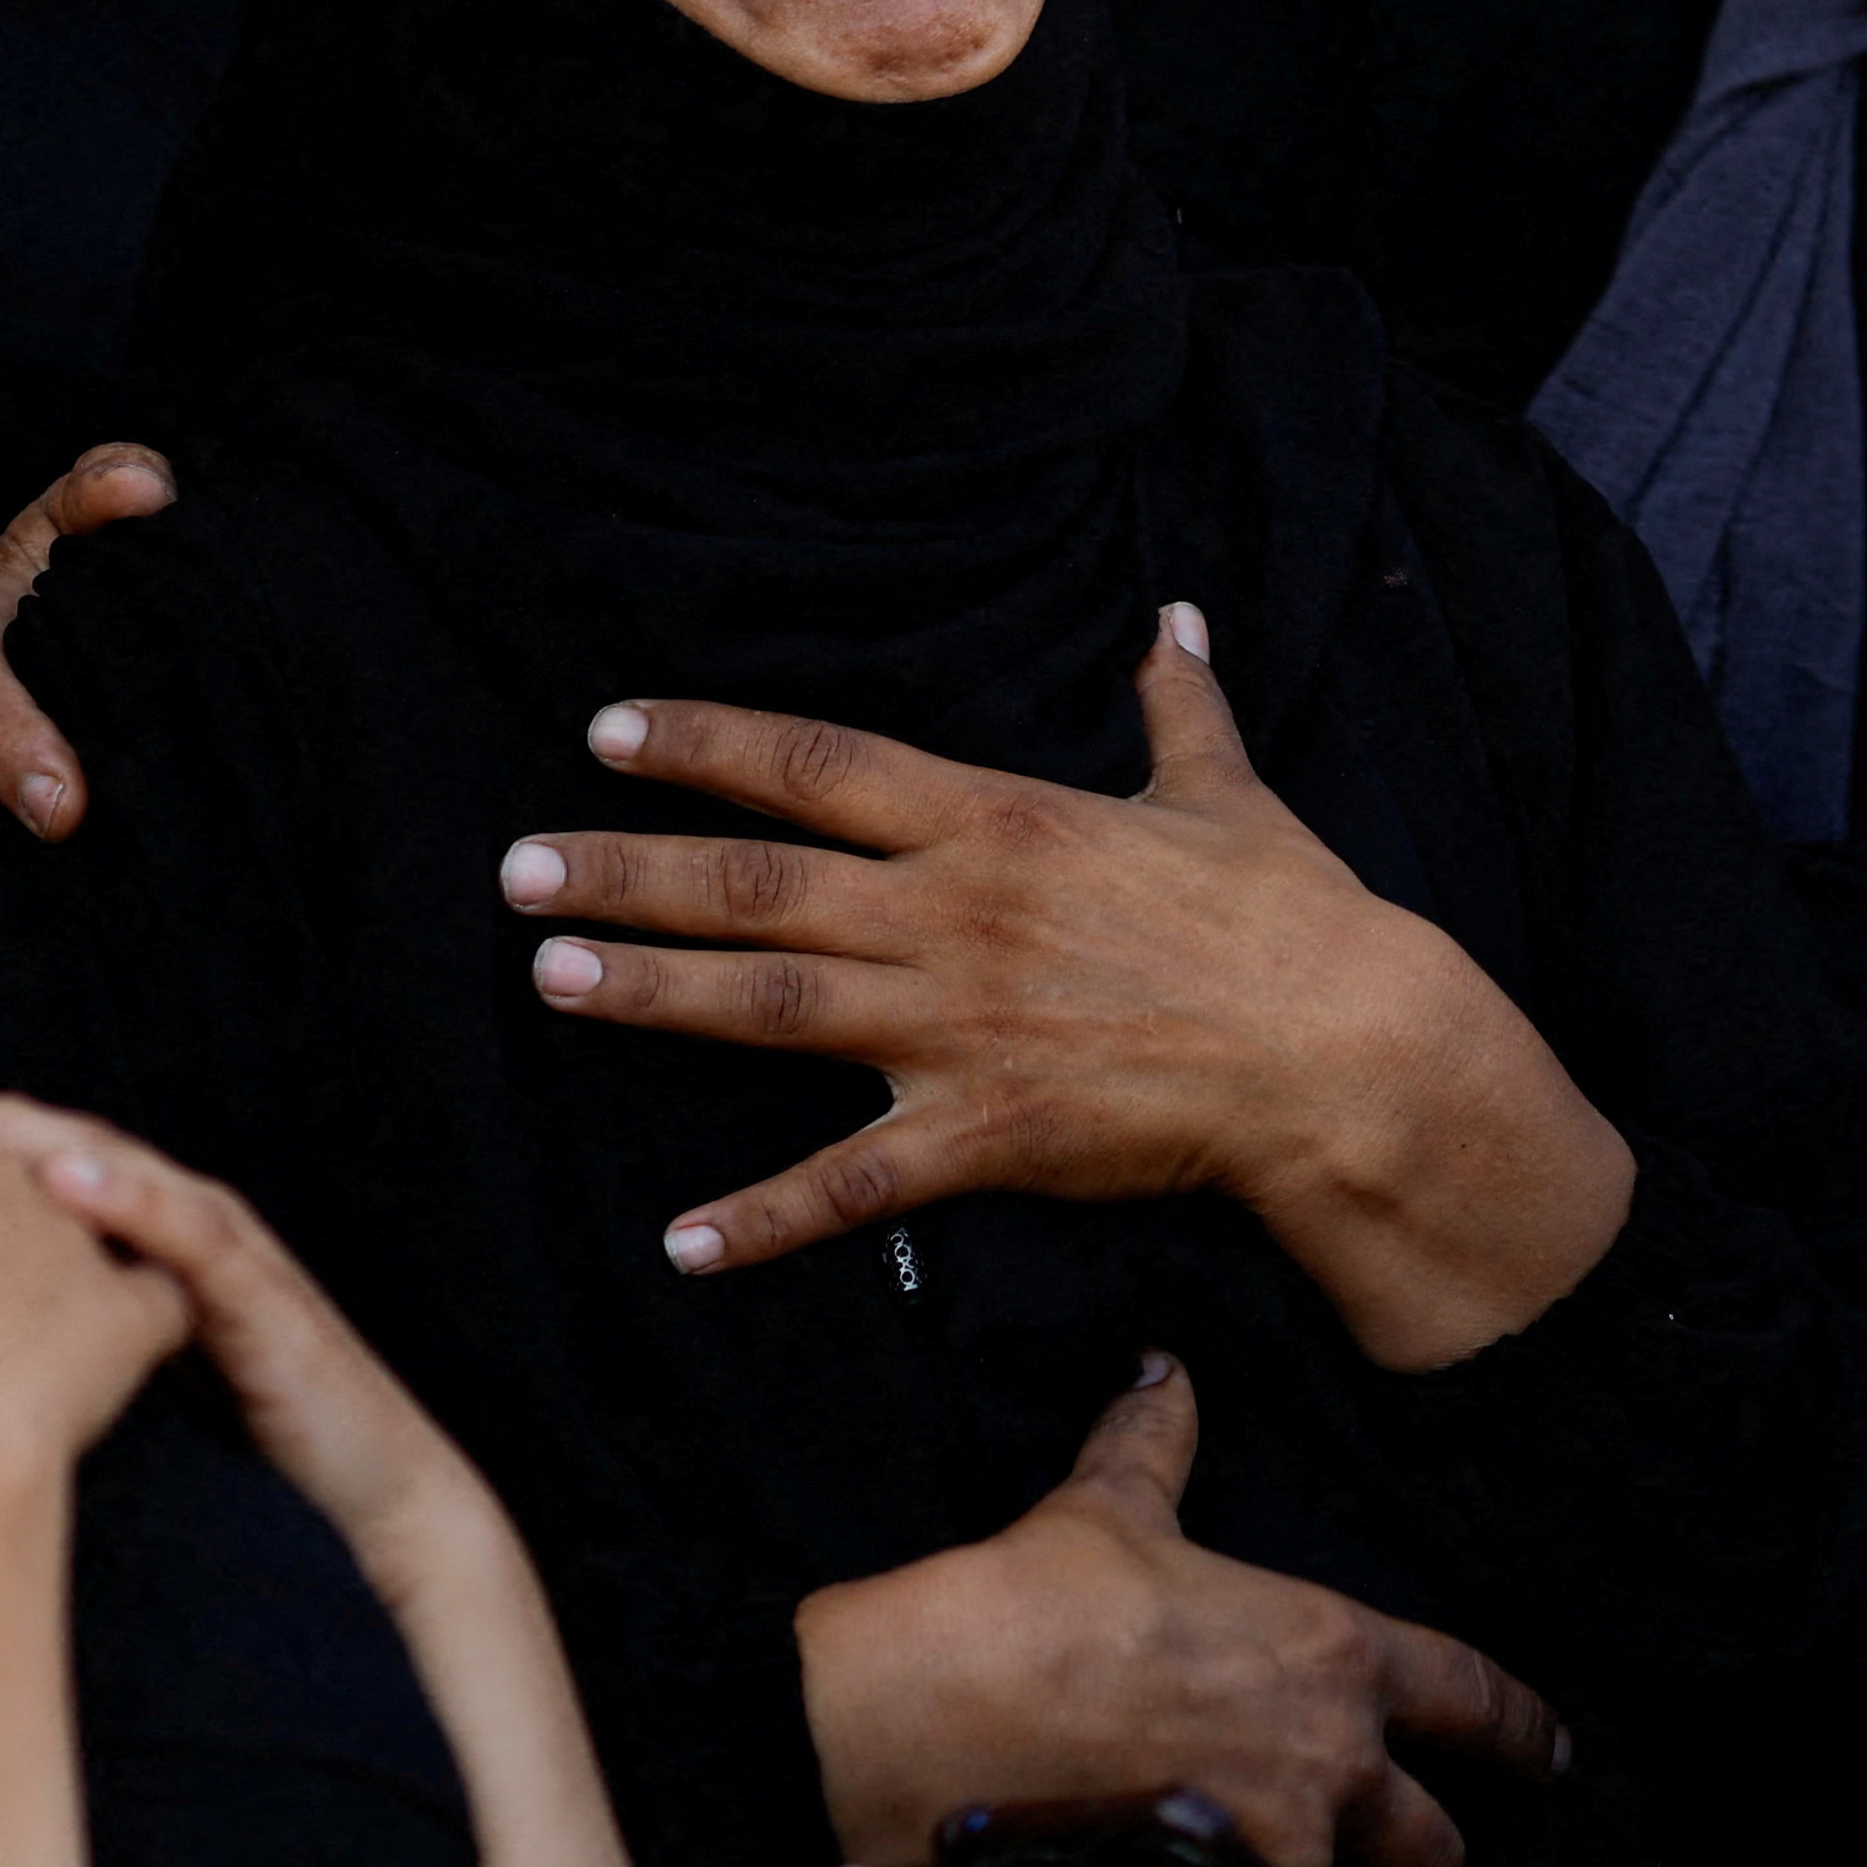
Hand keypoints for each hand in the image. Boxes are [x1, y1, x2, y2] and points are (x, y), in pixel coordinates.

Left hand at [0, 1075, 494, 1560]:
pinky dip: (127, 1193)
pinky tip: (61, 1176)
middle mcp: (137, 1215)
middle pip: (5, 1147)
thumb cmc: (212, 1442)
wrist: (348, 1491)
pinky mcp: (248, 1286)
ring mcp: (194, 1238)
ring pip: (86, 1157)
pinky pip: (184, 1227)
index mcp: (87, 1242)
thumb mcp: (78, 1395)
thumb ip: (0, 1365)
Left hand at [511, 606, 1637, 1370]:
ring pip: (772, 1005)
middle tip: (517, 869)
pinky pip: (851, 1184)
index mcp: (995, 819)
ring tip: (551, 979)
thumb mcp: (1225, 791)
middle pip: (756, 882)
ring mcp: (958, 1027)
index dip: (706, 745)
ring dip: (652, 996)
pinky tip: (682, 1245)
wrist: (1349, 1048)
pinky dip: (762, 1220)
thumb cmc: (1290, 915)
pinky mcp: (986, 1135)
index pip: (816, 765)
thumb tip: (1175, 621)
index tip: (610, 733)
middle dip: (628, 871)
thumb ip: (1177, 708)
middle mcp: (952, 914)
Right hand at [797, 1356, 1563, 1866]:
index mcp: (1331, 1656)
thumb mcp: (1104, 1510)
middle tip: (1414, 1860)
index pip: (1474, 1700)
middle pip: (1436, 1850)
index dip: (1523, 1731)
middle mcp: (1330, 1769)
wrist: (919, 1718)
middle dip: (1434, 1859)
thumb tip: (1164, 1374)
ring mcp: (1274, 1864)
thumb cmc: (1028, 1606)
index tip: (1550, 1754)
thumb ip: (1155, 1446)